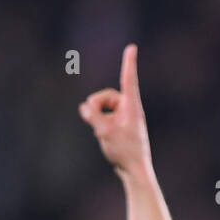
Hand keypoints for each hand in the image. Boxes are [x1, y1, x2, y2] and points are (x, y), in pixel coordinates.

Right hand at [79, 43, 151, 175]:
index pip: (128, 80)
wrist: (135, 171)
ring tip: (103, 134)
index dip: (128, 63)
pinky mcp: (122, 125)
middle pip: (105, 96)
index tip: (132, 48)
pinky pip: (105, 118)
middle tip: (94, 123)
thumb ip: (92, 116)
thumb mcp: (104, 132)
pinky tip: (105, 138)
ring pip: (103, 107)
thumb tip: (84, 107)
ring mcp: (126, 117)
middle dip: (96, 107)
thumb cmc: (124, 152)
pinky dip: (100, 125)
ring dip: (98, 118)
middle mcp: (130, 109)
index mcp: (131, 107)